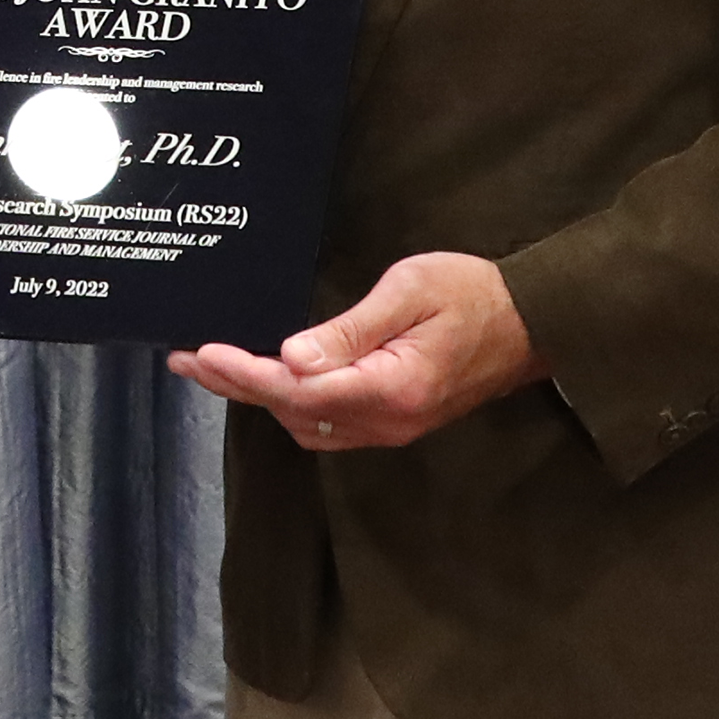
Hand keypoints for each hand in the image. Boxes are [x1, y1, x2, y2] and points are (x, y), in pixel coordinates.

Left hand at [168, 251, 546, 450]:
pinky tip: (268, 381)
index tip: (202, 353)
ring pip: (307, 424)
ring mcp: (391, 428)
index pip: (298, 390)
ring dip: (259, 397)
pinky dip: (289, 404)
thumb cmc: (472, 294)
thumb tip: (291, 358)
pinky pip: (327, 424)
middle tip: (188, 358)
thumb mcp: (411, 291)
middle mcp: (387, 421)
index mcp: (390, 388)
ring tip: (213, 368)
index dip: (245, 375)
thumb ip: (351, 329)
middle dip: (238, 386)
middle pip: (293, 411)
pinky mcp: (394, 422)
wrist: (530, 323)